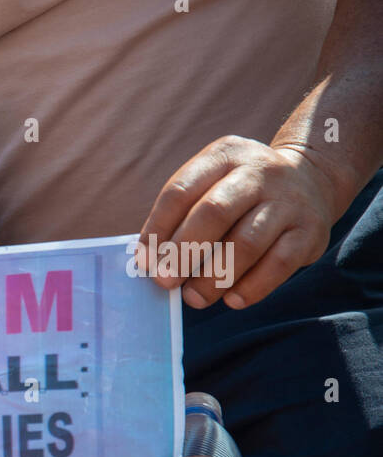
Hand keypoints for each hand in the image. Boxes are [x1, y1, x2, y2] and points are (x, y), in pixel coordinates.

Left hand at [137, 136, 341, 309]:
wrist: (311, 179)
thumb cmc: (240, 194)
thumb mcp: (211, 186)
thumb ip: (181, 217)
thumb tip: (149, 262)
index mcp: (224, 156)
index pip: (181, 191)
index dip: (158, 229)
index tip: (144, 262)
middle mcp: (259, 173)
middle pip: (214, 212)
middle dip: (183, 252)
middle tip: (165, 282)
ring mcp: (288, 201)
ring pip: (247, 242)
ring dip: (215, 276)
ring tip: (194, 297)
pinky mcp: (311, 230)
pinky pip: (280, 263)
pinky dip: (253, 286)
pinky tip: (232, 300)